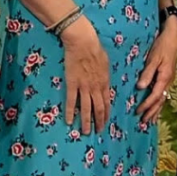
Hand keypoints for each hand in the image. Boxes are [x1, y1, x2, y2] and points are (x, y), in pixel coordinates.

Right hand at [61, 16, 110, 135]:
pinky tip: (69, 122)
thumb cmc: (96, 49)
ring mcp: (84, 87)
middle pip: (98, 109)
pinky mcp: (72, 84)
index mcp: (105, 83)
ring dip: (86, 122)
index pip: (107, 103)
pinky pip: (71, 101)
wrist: (83, 42)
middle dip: (98, 122)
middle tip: (97, 132)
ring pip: (86, 109)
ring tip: (85, 132)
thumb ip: (105, 76)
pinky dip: (70, 113)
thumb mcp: (106, 63)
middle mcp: (95, 88)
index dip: (106, 114)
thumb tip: (105, 83)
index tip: (105, 123)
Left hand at [135, 17, 176, 123]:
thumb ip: (147, 73)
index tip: (138, 112)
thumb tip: (140, 88)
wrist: (173, 35)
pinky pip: (163, 93)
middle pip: (160, 101)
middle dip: (152, 112)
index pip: (154, 96)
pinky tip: (157, 105)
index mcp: (165, 77)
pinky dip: (159, 102)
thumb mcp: (154, 58)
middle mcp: (168, 81)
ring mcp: (169, 79)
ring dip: (156, 109)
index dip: (146, 105)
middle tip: (144, 122)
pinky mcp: (168, 76)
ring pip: (163, 98)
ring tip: (151, 120)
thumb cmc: (162, 45)